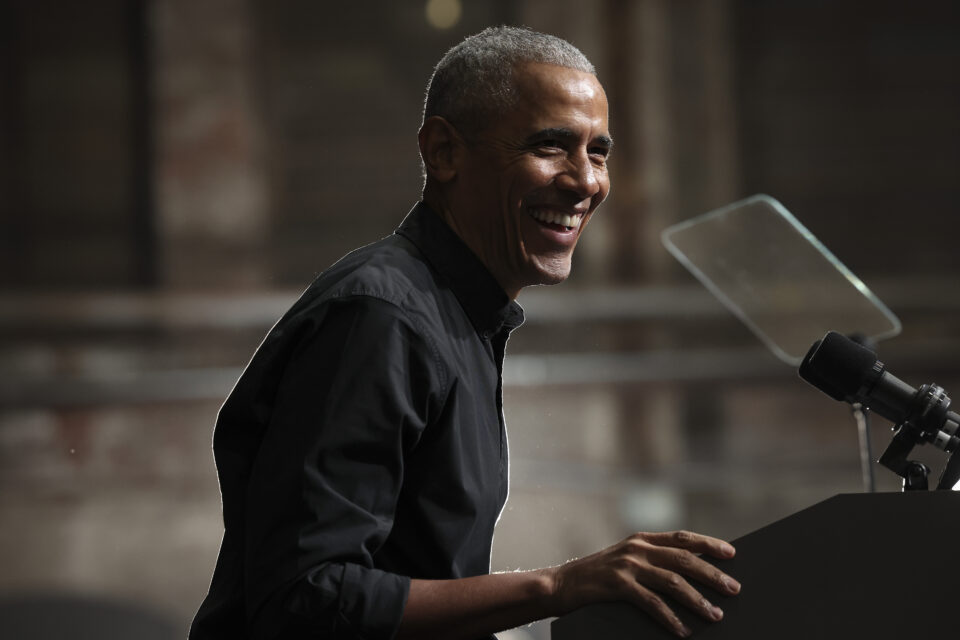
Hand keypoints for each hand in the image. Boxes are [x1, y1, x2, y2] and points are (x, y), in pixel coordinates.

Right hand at [547, 530, 740, 637]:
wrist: (560, 584)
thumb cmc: (596, 576)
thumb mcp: (625, 559)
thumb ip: (651, 559)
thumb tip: (688, 573)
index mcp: (641, 539)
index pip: (682, 537)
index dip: (708, 544)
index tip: (731, 553)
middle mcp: (637, 548)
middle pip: (684, 559)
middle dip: (712, 575)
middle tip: (733, 589)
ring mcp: (627, 566)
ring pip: (672, 581)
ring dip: (697, 599)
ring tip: (715, 614)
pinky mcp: (618, 585)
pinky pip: (651, 603)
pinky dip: (670, 618)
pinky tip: (683, 630)